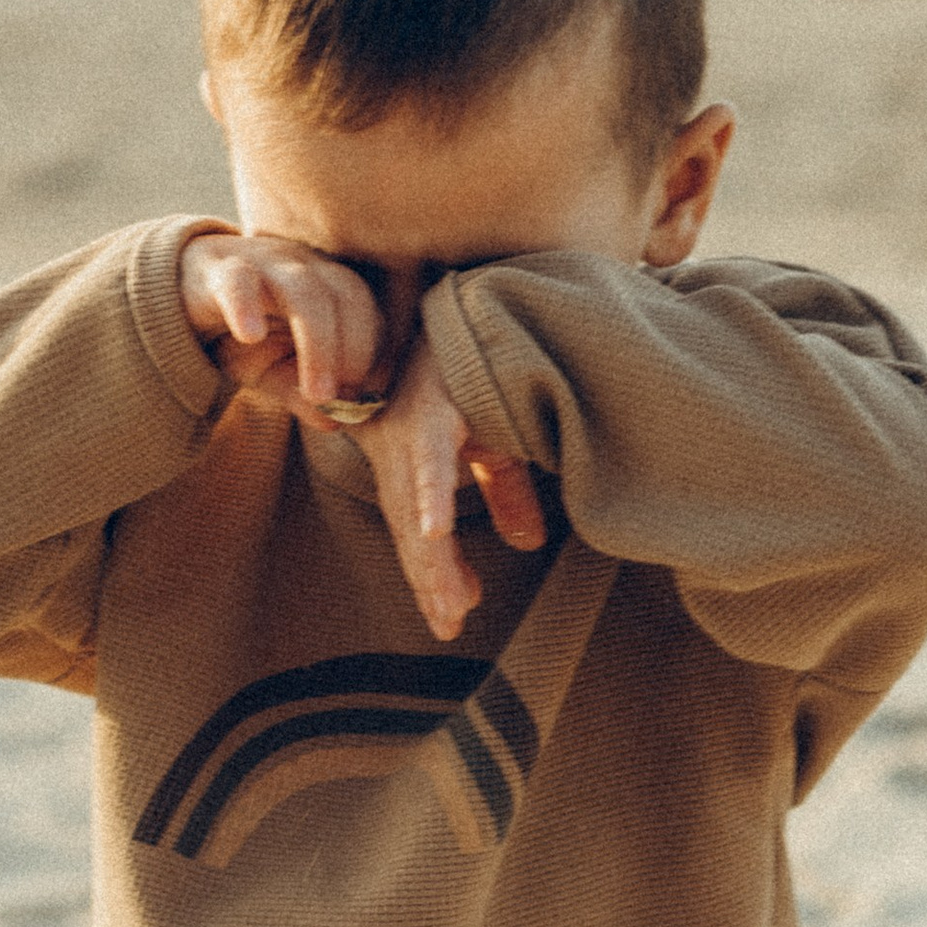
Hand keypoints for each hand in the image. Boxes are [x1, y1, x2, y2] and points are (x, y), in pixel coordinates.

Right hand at [178, 229, 384, 419]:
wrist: (179, 297)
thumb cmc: (242, 332)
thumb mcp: (274, 372)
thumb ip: (304, 394)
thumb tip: (337, 423)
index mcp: (327, 284)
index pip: (366, 310)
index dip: (373, 354)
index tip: (366, 399)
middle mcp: (304, 266)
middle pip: (346, 295)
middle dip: (355, 351)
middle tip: (341, 400)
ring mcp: (264, 263)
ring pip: (304, 291)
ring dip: (319, 345)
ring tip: (316, 394)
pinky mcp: (219, 269)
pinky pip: (238, 281)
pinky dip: (246, 306)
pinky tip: (250, 336)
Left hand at [362, 329, 546, 640]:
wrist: (477, 303)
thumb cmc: (480, 367)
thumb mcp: (497, 437)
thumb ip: (505, 490)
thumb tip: (525, 543)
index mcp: (410, 459)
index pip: (418, 530)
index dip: (435, 576)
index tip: (451, 619)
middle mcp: (401, 449)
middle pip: (410, 527)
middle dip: (430, 580)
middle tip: (447, 623)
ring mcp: (411, 430)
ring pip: (414, 505)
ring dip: (431, 557)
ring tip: (444, 601)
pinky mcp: (430, 409)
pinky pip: (429, 459)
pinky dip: (430, 495)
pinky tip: (431, 531)